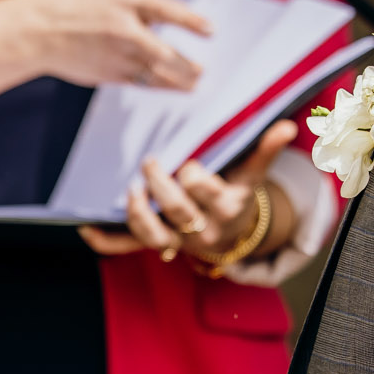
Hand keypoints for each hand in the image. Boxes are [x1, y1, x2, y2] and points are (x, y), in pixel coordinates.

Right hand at [0, 0, 210, 91]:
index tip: (210, 31)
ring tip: (194, 82)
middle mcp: (124, 31)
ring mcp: (117, 56)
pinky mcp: (110, 74)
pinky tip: (173, 86)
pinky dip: (160, 85)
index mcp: (128, 1)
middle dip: (188, 64)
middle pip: (165, 53)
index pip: (168, 13)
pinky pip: (142, 83)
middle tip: (202, 69)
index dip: (192, 22)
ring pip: (157, 74)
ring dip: (179, 81)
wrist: (41, 29)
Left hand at [81, 121, 300, 263]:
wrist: (234, 237)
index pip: (208, 194)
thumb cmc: (238, 196)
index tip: (189, 165)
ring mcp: (178, 241)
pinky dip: (106, 241)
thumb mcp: (252, 175)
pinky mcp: (158, 244)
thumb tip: (288, 126)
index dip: (195, 179)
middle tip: (151, 161)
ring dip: (137, 215)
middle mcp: (202, 230)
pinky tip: (86, 226)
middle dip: (162, 187)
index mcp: (226, 208)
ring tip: (130, 190)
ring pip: (153, 237)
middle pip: (178, 212)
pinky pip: (128, 247)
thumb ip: (265, 151)